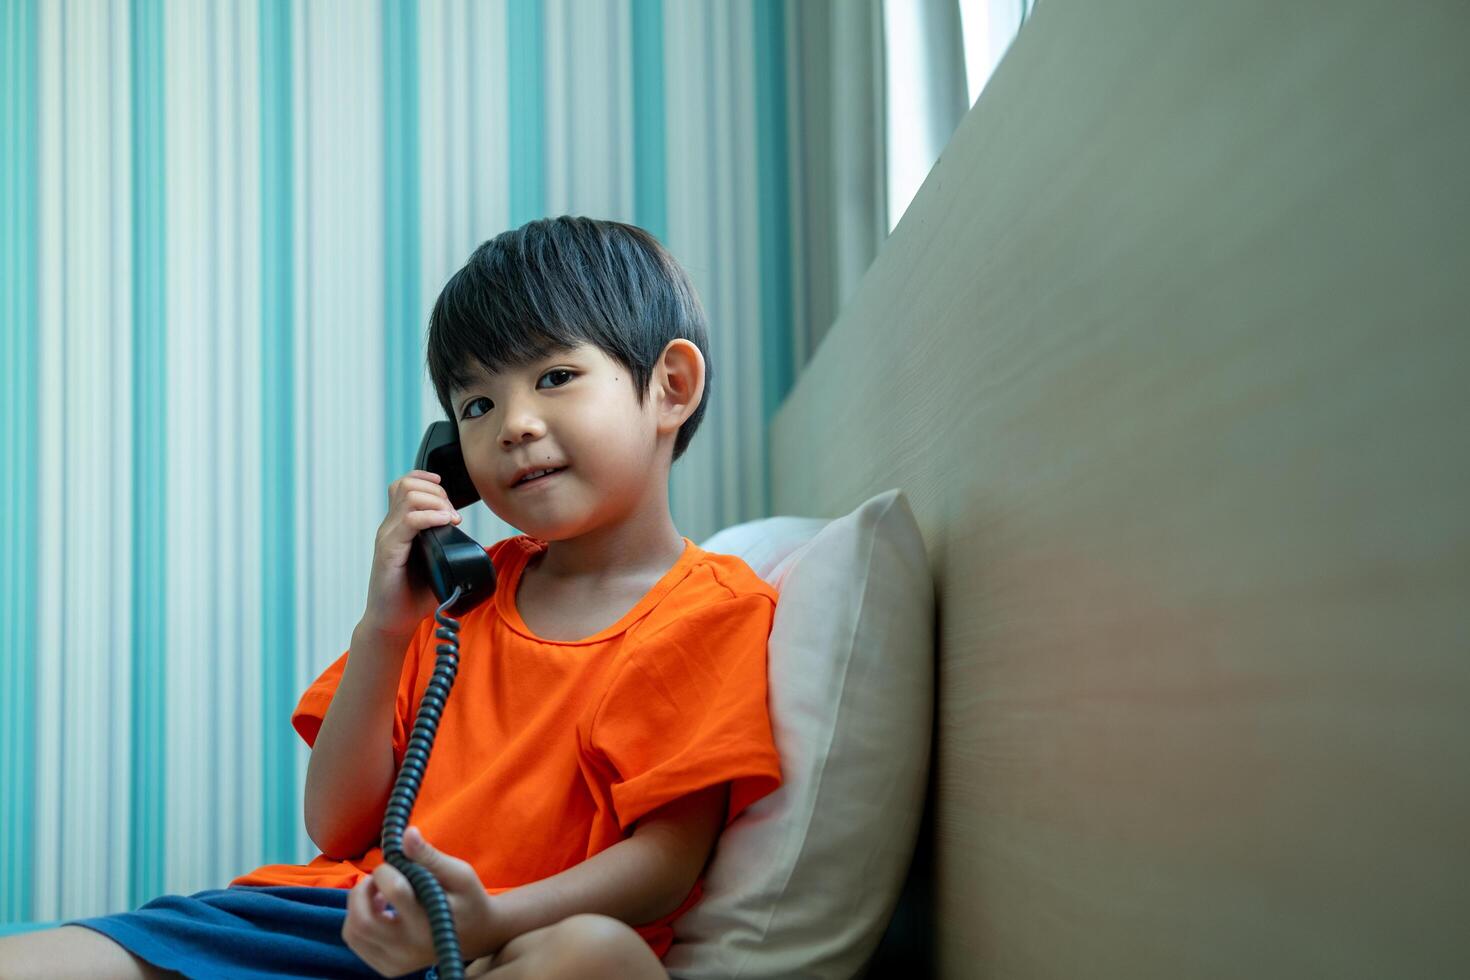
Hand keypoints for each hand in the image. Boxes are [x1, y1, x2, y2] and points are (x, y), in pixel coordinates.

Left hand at [342, 825, 498, 976]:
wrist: (479, 935)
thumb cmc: (469, 898)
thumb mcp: (459, 873)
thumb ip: (430, 857)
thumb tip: (407, 834)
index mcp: (429, 923)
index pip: (394, 891)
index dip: (386, 870)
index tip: (396, 864)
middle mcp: (409, 948)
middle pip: (362, 920)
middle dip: (361, 891)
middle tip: (377, 879)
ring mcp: (397, 962)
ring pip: (353, 933)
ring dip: (357, 906)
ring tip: (378, 894)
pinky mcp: (389, 968)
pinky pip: (356, 943)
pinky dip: (357, 921)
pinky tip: (377, 911)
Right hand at [361, 469, 463, 638]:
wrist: (393, 621)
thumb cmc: (414, 595)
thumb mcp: (436, 564)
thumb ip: (447, 549)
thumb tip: (477, 546)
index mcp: (399, 526)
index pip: (406, 484)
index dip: (429, 483)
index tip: (450, 502)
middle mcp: (390, 527)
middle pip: (408, 484)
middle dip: (438, 493)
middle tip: (452, 515)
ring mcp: (388, 537)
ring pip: (408, 495)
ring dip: (436, 501)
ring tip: (449, 519)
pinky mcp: (388, 552)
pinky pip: (408, 521)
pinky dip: (431, 517)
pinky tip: (445, 524)